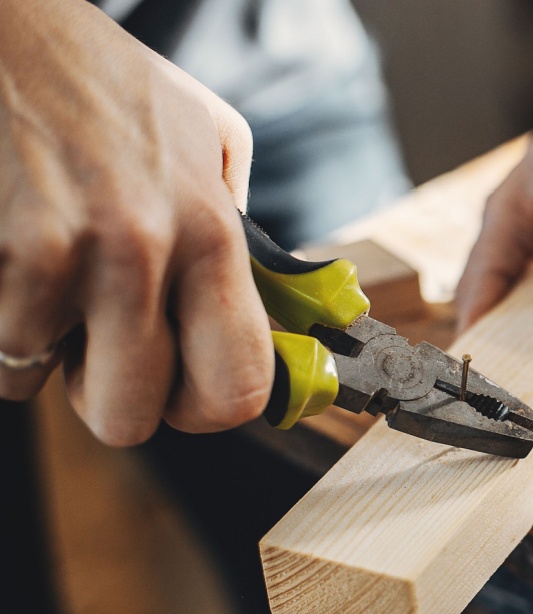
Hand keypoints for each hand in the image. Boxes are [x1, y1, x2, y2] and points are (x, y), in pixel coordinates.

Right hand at [0, 0, 272, 445]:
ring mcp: (59, 254)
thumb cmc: (105, 85)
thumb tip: (270, 317)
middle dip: (107, 394)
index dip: (205, 410)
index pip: (237, 386)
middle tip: (96, 343)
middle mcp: (143, 250)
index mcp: (212, 232)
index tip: (185, 395)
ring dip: (36, 345)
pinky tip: (9, 253)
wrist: (7, 29)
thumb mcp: (210, 139)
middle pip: (129, 418)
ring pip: (36, 383)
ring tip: (46, 268)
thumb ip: (238, 231)